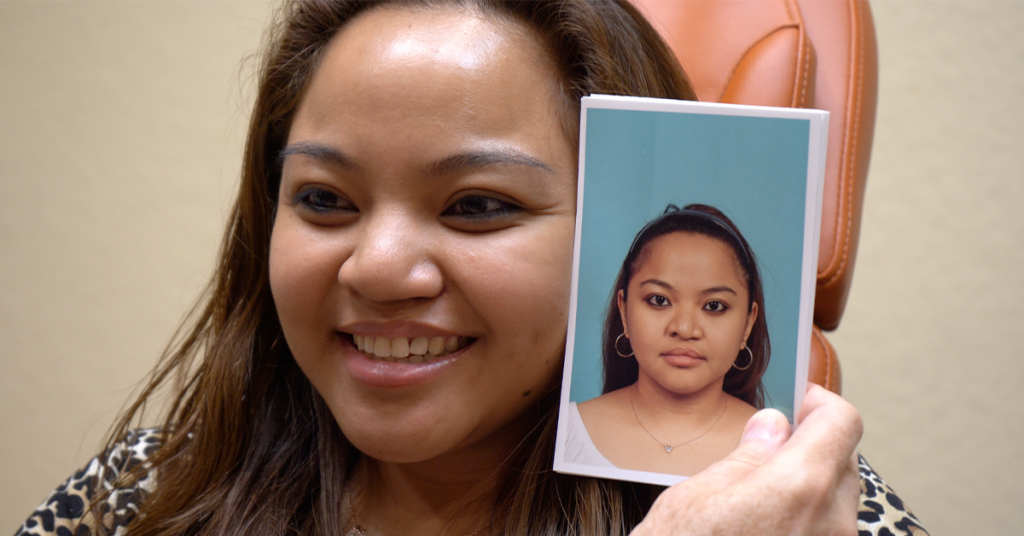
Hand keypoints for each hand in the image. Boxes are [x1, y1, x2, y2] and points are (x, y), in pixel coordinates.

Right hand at [630, 384, 862, 535]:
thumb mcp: (697, 496)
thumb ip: (747, 456)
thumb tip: (772, 428)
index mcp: (800, 486)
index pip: (841, 422)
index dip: (819, 403)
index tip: (798, 402)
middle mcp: (830, 524)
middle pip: (842, 465)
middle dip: (810, 448)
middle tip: (765, 447)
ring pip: (835, 507)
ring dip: (806, 491)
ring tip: (756, 498)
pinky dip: (802, 524)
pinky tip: (761, 529)